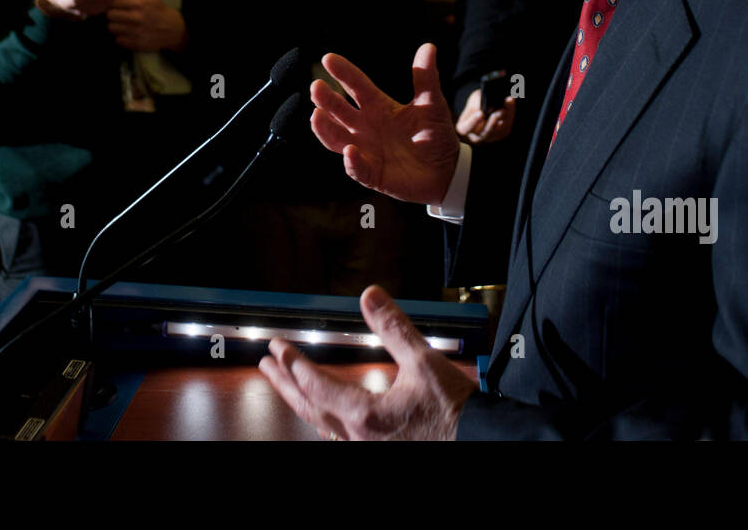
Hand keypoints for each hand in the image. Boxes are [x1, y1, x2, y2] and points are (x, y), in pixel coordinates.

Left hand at [106, 0, 186, 51]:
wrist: (172, 28)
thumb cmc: (158, 8)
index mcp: (138, 3)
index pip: (112, 2)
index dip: (111, 2)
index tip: (115, 3)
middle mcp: (136, 18)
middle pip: (109, 15)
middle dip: (112, 13)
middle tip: (119, 13)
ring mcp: (136, 32)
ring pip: (111, 28)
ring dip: (115, 25)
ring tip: (123, 23)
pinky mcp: (136, 44)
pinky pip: (118, 40)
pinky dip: (121, 36)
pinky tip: (128, 32)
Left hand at [259, 285, 476, 440]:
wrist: (480, 441)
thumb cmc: (454, 410)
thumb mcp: (424, 360)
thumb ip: (393, 327)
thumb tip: (369, 296)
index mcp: (365, 413)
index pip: (315, 384)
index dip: (293, 363)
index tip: (277, 346)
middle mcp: (359, 436)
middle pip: (309, 407)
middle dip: (285, 383)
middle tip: (266, 364)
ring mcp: (367, 447)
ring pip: (321, 424)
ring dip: (300, 401)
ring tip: (286, 385)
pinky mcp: (378, 450)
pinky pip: (339, 436)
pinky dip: (323, 419)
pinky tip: (324, 413)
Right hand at [310, 43, 458, 204]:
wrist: (447, 170)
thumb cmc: (435, 134)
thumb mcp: (432, 104)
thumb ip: (426, 79)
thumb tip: (428, 47)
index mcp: (378, 106)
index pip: (356, 86)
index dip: (343, 72)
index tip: (328, 58)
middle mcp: (365, 126)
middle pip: (339, 110)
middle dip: (326, 99)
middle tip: (316, 86)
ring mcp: (366, 150)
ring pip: (337, 138)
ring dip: (326, 128)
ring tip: (317, 116)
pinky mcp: (372, 174)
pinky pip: (357, 168)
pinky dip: (352, 161)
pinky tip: (349, 151)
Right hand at [456, 87, 516, 143]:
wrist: (486, 105)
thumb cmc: (476, 102)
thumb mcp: (473, 99)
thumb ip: (476, 103)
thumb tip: (485, 106)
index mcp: (464, 127)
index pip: (466, 128)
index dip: (473, 122)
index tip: (481, 113)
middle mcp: (476, 136)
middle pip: (484, 133)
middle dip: (493, 122)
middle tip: (500, 110)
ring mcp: (490, 137)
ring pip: (498, 131)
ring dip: (505, 117)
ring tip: (508, 103)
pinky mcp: (502, 133)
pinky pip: (507, 126)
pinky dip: (511, 113)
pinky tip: (510, 102)